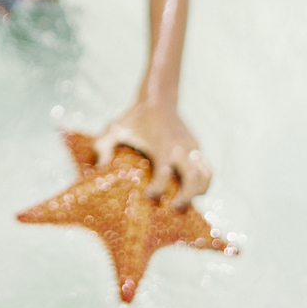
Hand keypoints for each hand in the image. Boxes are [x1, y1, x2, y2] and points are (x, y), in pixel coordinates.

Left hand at [93, 101, 210, 208]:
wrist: (158, 99)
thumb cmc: (134, 118)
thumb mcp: (114, 128)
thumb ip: (103, 146)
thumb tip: (100, 168)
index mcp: (161, 146)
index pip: (163, 174)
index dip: (157, 190)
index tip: (147, 196)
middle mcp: (180, 148)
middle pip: (193, 180)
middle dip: (185, 198)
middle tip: (173, 208)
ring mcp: (192, 147)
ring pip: (206, 175)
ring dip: (198, 192)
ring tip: (184, 202)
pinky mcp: (197, 147)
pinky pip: (206, 168)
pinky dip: (203, 182)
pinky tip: (190, 191)